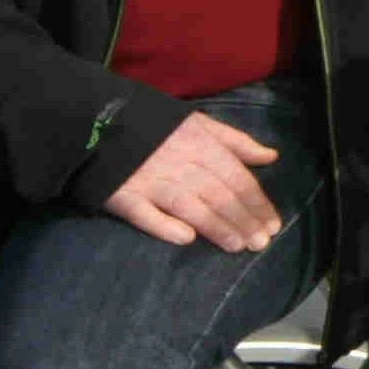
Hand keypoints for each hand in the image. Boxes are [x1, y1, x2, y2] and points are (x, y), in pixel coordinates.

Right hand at [104, 113, 286, 253]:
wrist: (95, 121)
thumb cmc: (156, 125)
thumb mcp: (199, 123)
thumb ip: (236, 141)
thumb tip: (272, 156)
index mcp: (200, 144)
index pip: (237, 177)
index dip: (257, 202)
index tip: (272, 225)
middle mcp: (180, 162)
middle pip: (218, 195)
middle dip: (243, 220)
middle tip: (260, 243)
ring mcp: (150, 180)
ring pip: (190, 207)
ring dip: (216, 228)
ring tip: (236, 247)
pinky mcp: (123, 196)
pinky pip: (145, 214)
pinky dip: (165, 226)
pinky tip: (186, 239)